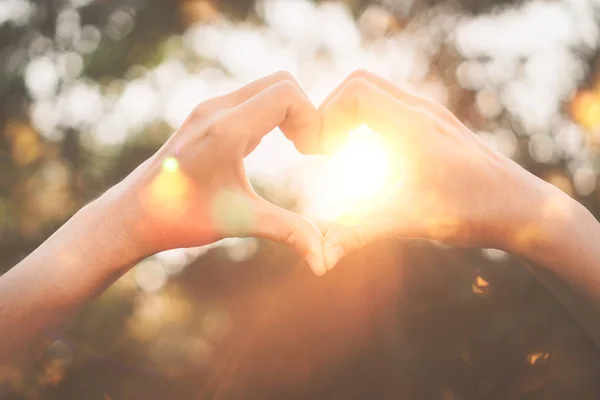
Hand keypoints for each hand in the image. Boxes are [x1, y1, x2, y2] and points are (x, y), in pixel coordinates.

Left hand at [100, 72, 326, 273]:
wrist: (132, 214)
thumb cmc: (181, 218)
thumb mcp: (240, 221)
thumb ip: (288, 232)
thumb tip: (324, 262)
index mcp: (226, 129)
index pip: (287, 94)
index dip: (312, 119)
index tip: (313, 153)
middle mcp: (216, 109)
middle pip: (281, 82)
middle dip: (305, 112)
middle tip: (308, 148)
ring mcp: (208, 110)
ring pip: (265, 88)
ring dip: (288, 113)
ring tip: (296, 147)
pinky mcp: (205, 117)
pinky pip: (250, 100)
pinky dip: (270, 115)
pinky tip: (268, 146)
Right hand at [318, 70, 566, 269]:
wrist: (523, 210)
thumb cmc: (473, 212)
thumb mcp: (411, 220)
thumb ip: (360, 233)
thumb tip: (320, 259)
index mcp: (413, 125)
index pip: (354, 92)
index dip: (326, 116)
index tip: (320, 153)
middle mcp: (422, 111)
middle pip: (360, 84)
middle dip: (331, 111)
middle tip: (323, 149)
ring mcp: (431, 114)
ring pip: (376, 92)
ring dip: (349, 115)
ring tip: (337, 151)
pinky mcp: (436, 125)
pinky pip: (391, 105)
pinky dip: (367, 120)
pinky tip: (366, 155)